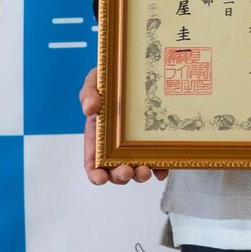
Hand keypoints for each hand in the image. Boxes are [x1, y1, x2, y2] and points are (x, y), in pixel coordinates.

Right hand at [80, 67, 165, 185]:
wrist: (133, 72)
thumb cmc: (110, 80)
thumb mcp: (95, 81)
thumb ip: (88, 93)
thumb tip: (89, 109)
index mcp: (98, 137)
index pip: (93, 163)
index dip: (96, 175)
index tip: (100, 179)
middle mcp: (116, 147)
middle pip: (115, 171)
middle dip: (120, 176)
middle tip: (127, 171)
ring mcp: (135, 147)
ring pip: (136, 170)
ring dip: (140, 176)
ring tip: (145, 171)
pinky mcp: (153, 144)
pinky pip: (157, 162)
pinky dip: (159, 170)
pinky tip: (162, 171)